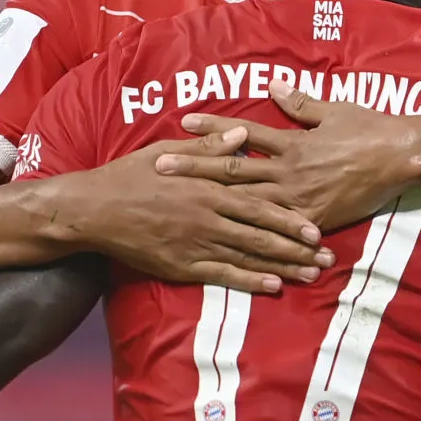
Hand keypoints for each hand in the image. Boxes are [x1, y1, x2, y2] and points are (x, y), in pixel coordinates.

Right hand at [64, 125, 334, 293]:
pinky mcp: (181, 264)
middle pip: (262, 234)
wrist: (93, 209)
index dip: (291, 219)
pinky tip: (273, 286)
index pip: (260, 205)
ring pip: (249, 257)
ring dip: (283, 267)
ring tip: (312, 275)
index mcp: (208, 188)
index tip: (317, 228)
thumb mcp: (168, 152)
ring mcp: (196, 243)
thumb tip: (243, 133)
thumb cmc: (129, 176)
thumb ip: (209, 148)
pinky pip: (222, 275)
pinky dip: (250, 281)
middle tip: (327, 258)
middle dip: (298, 248)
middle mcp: (208, 216)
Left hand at [154, 83, 420, 230]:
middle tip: (160, 168)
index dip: (212, 129)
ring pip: (247, 203)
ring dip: (213, 203)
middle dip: (195, 169)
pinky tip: (226, 244)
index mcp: (291, 142)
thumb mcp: (334, 109)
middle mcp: (288, 171)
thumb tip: (272, 87)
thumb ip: (300, 103)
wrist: (401, 159)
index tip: (183, 124)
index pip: (243, 134)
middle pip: (233, 170)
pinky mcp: (312, 219)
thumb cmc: (370, 129)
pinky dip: (253, 237)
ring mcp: (298, 198)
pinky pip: (277, 231)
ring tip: (183, 205)